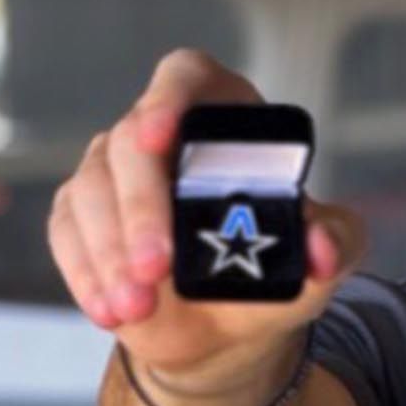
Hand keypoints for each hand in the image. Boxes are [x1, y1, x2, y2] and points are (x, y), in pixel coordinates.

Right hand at [47, 49, 365, 385]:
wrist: (226, 327)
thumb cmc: (275, 269)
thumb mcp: (322, 258)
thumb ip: (337, 242)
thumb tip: (322, 250)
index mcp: (223, 117)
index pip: (187, 78)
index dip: (169, 98)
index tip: (158, 136)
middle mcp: (161, 132)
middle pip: (130, 144)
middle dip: (140, 207)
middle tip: (156, 267)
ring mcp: (113, 171)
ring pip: (91, 190)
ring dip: (109, 252)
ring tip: (137, 307)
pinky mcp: (81, 214)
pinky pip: (68, 232)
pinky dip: (87, 273)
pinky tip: (110, 311)